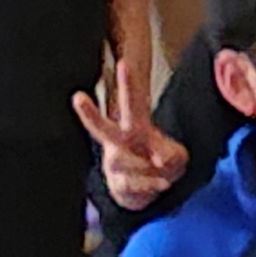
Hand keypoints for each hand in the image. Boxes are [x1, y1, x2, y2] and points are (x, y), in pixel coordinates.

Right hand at [75, 49, 190, 208]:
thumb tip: (159, 159)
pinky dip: (152, 185)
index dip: (128, 84)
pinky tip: (160, 184)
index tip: (124, 63)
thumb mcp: (178, 157)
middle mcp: (119, 142)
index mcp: (135, 126)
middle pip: (101, 127)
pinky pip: (133, 184)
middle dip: (89, 113)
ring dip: (150, 170)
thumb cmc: (162, 164)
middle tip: (77, 97)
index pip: (132, 102)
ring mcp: (114, 163)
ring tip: (163, 172)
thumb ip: (172, 154)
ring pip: (125, 163)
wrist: (146, 193)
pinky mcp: (116, 184)